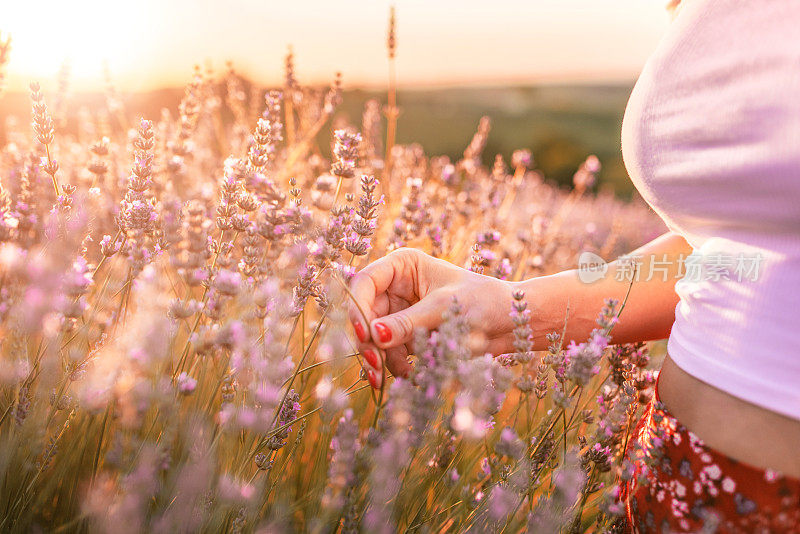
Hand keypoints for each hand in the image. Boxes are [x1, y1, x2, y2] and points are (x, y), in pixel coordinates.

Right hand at [348, 248, 516, 387]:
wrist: (513, 323)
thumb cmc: (484, 301)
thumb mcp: (444, 309)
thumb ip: (408, 323)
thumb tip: (374, 335)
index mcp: (402, 267)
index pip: (365, 283)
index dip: (358, 307)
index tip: (364, 334)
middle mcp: (396, 288)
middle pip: (365, 314)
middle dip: (369, 342)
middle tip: (376, 366)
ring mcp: (402, 313)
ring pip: (375, 338)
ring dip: (383, 359)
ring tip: (403, 375)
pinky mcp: (410, 337)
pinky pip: (391, 353)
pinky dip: (398, 367)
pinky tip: (412, 376)